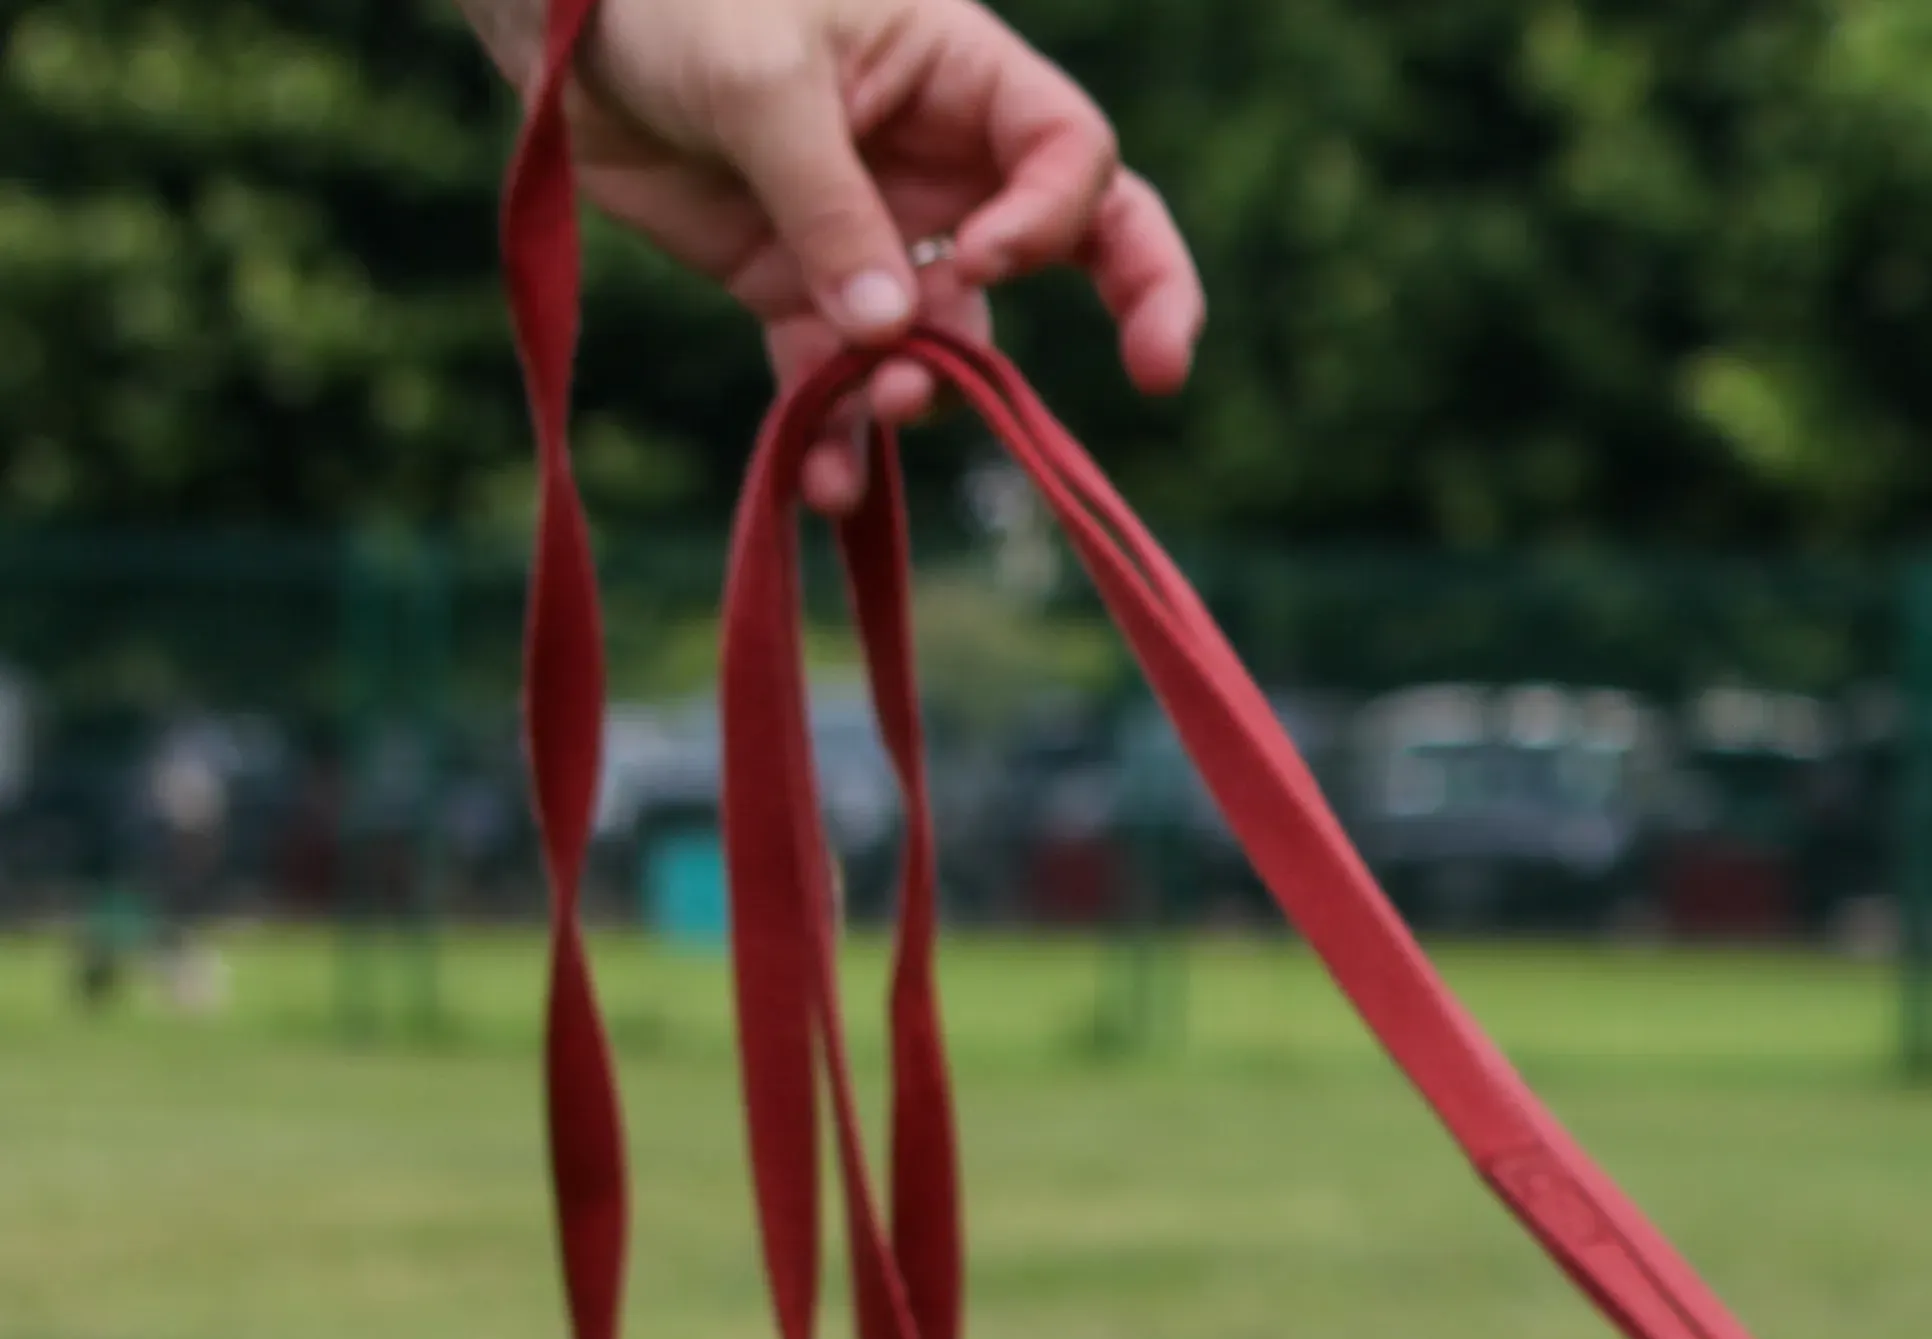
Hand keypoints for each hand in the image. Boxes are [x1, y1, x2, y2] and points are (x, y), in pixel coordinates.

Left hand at [466, 0, 1204, 510]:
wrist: (549, 23)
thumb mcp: (756, 76)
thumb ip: (828, 203)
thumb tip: (892, 334)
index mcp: (957, 73)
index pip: (1068, 154)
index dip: (1053, 218)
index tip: (984, 257)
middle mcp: (940, 158)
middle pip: (1076, 239)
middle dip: (1137, 301)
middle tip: (1162, 370)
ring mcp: (874, 229)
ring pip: (949, 333)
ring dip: (930, 387)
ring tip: (881, 408)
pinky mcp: (797, 285)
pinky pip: (841, 373)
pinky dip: (836, 432)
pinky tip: (820, 481)